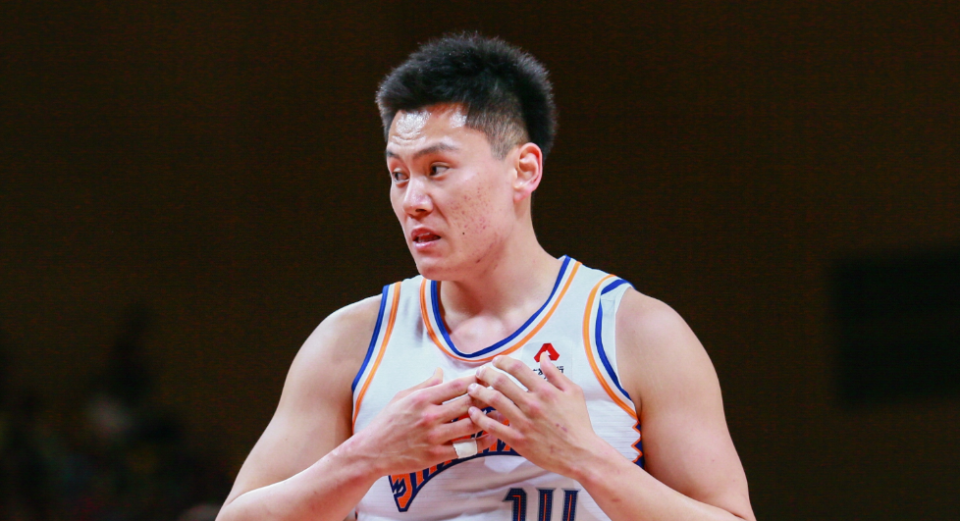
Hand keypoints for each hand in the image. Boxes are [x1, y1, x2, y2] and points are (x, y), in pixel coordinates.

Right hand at [352, 368, 494, 475]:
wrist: (372, 452)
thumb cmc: (387, 422)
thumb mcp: (402, 397)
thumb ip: (424, 385)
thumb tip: (440, 371)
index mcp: (422, 398)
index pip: (456, 385)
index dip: (476, 379)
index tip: (490, 375)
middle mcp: (430, 416)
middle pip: (467, 403)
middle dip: (487, 397)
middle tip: (503, 393)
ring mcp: (433, 436)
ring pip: (470, 425)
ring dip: (488, 419)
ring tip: (502, 413)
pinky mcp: (435, 455)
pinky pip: (464, 448)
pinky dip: (480, 443)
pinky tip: (490, 437)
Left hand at [467, 356, 608, 477]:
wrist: (580, 454)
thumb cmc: (578, 422)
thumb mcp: (573, 392)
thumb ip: (556, 374)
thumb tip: (543, 357)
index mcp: (545, 390)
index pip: (517, 368)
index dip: (502, 361)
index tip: (495, 361)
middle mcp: (532, 404)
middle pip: (500, 382)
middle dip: (486, 373)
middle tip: (479, 372)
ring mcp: (523, 422)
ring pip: (493, 401)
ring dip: (478, 392)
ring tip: (472, 388)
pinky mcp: (517, 440)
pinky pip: (493, 426)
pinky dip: (480, 417)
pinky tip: (473, 412)